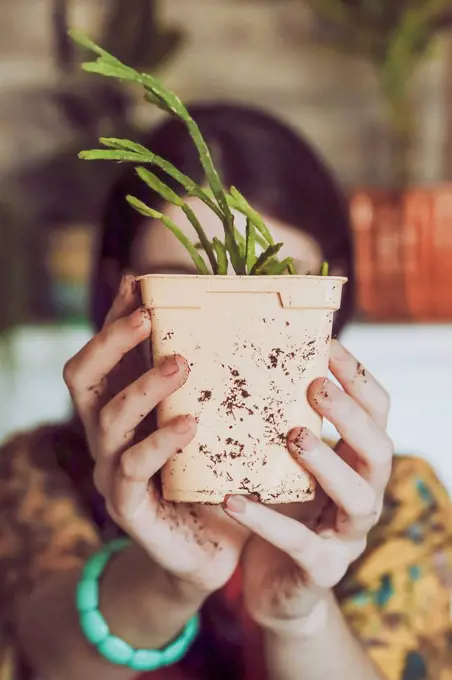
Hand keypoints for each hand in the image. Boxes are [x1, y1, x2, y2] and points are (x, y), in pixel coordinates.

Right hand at [63, 275, 247, 596]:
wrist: (216, 550)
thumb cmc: (218, 477)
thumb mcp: (215, 422)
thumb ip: (212, 384)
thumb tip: (238, 329)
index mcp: (125, 409)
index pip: (105, 354)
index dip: (114, 318)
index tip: (139, 284)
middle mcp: (108, 436)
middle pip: (82, 378)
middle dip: (110, 341)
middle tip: (147, 317)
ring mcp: (112, 472)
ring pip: (107, 420)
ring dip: (142, 388)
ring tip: (181, 365)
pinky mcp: (128, 508)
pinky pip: (132, 470)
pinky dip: (159, 443)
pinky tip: (190, 425)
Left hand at [224, 340, 392, 634]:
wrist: (277, 587)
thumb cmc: (283, 513)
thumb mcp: (286, 465)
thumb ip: (283, 427)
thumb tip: (250, 367)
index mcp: (358, 465)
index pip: (377, 414)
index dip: (359, 379)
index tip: (328, 345)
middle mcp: (364, 497)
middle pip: (380, 451)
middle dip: (351, 416)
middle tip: (316, 386)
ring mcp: (348, 537)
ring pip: (355, 498)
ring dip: (328, 463)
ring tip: (294, 436)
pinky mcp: (321, 570)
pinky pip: (298, 544)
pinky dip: (265, 520)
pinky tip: (232, 498)